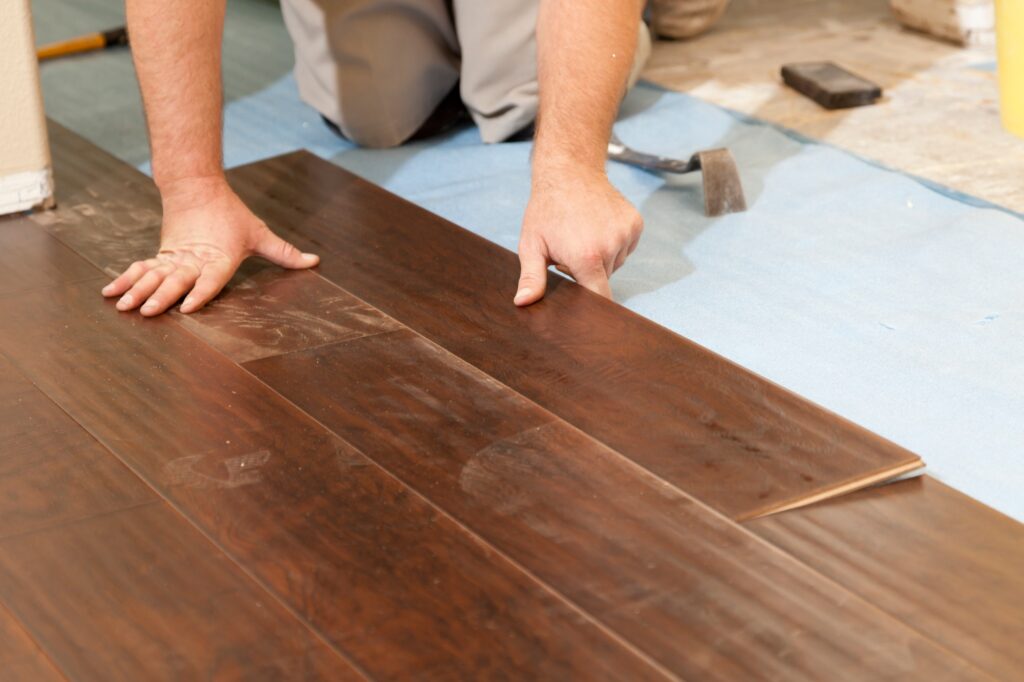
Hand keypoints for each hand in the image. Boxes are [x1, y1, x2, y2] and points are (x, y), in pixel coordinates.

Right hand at [102, 178, 317, 315]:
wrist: (197, 187)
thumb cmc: (232, 215)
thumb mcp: (259, 233)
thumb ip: (284, 252)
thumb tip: (314, 261)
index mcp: (218, 257)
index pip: (210, 278)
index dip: (201, 293)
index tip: (189, 307)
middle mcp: (193, 260)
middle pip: (175, 280)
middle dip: (161, 296)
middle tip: (148, 311)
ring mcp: (174, 258)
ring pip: (153, 276)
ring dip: (137, 291)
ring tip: (123, 306)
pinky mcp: (162, 255)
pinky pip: (141, 268)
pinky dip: (125, 279)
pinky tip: (109, 293)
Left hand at [514, 170, 641, 304]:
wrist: (569, 171)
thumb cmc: (546, 209)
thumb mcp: (531, 245)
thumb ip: (531, 277)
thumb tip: (522, 303)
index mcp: (587, 257)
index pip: (600, 298)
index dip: (591, 304)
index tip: (582, 304)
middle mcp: (611, 246)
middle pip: (604, 279)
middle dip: (587, 273)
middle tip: (569, 252)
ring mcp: (626, 233)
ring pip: (615, 263)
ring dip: (601, 257)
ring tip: (583, 236)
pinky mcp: (635, 223)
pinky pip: (626, 247)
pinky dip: (613, 243)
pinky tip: (597, 228)